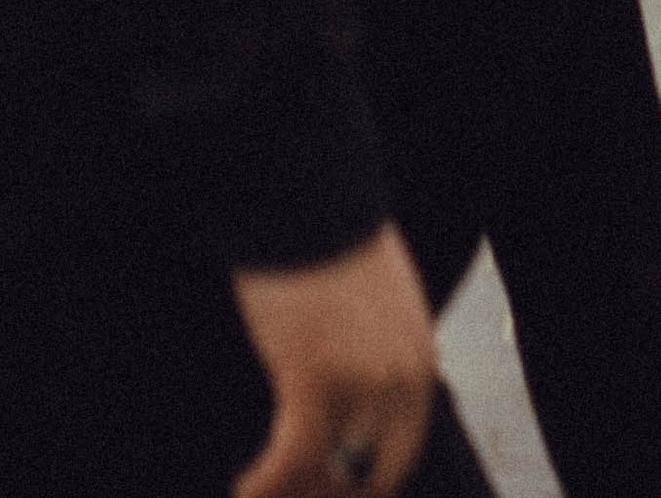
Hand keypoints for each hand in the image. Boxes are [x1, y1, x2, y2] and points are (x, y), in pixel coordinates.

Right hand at [232, 223, 434, 497]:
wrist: (305, 192)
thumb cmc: (326, 237)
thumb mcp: (374, 303)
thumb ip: (374, 353)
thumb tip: (349, 404)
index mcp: (418, 365)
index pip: (399, 456)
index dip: (360, 486)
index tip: (326, 491)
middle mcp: (399, 383)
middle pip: (369, 476)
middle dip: (327, 495)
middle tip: (292, 495)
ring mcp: (360, 385)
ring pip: (326, 474)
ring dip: (292, 491)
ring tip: (256, 493)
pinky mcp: (314, 380)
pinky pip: (292, 459)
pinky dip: (264, 485)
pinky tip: (243, 490)